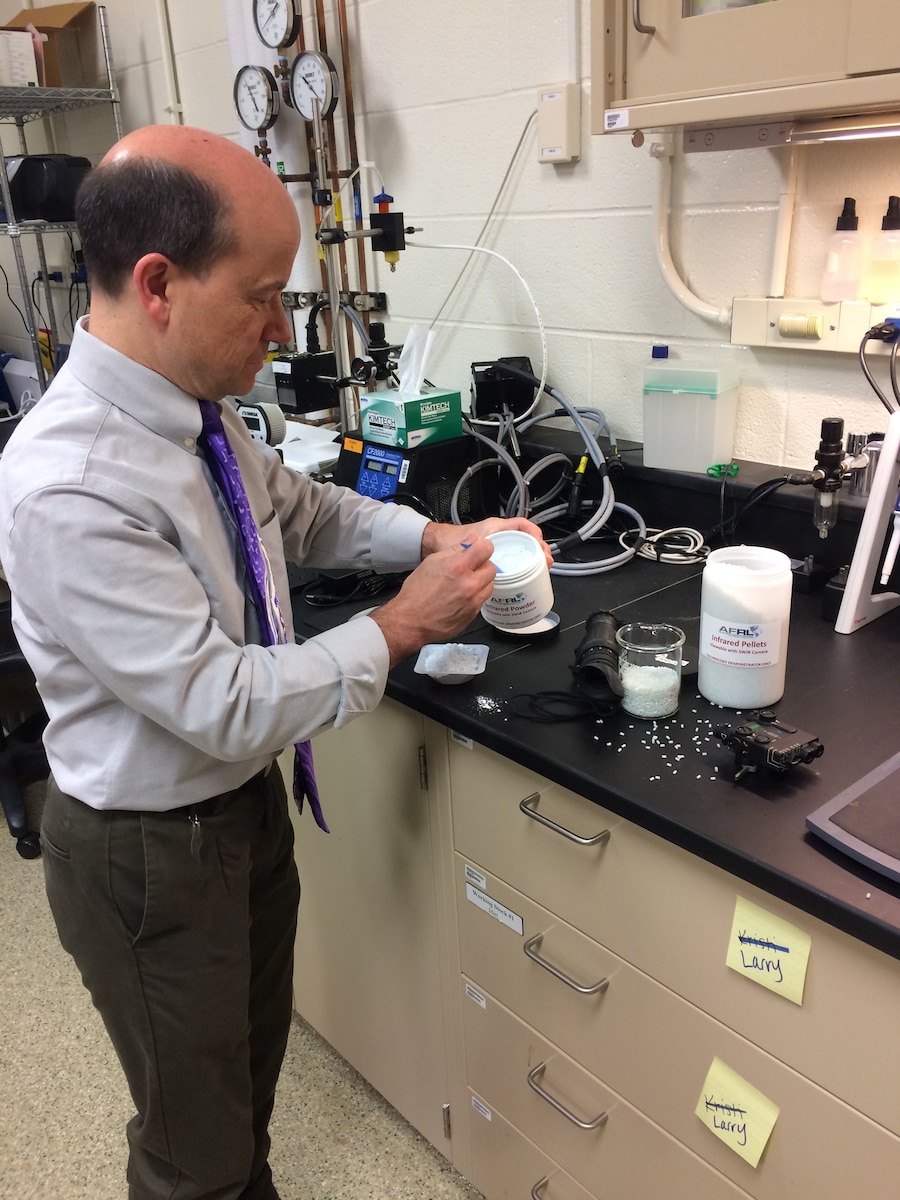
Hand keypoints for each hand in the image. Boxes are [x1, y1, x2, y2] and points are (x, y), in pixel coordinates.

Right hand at [370, 537, 497, 665]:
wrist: (411, 621)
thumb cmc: (416, 593)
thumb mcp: (431, 562)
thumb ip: (455, 549)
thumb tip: (472, 541)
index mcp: (458, 567)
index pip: (486, 549)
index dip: (482, 547)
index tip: (478, 550)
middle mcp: (469, 584)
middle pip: (491, 568)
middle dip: (481, 566)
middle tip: (468, 569)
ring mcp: (473, 601)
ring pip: (489, 585)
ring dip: (480, 582)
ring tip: (463, 584)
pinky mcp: (473, 614)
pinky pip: (482, 600)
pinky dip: (475, 596)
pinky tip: (460, 597)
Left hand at [422, 517, 552, 567]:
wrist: (437, 546)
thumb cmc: (450, 540)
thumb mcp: (464, 543)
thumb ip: (474, 546)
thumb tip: (487, 555)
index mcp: (495, 528)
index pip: (522, 525)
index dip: (535, 534)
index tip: (541, 544)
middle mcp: (500, 536)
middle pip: (527, 540)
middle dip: (539, 550)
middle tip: (546, 561)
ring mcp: (499, 547)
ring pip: (523, 551)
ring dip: (534, 558)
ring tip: (542, 569)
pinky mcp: (496, 558)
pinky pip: (514, 560)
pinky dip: (523, 565)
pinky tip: (527, 575)